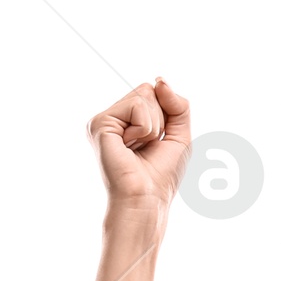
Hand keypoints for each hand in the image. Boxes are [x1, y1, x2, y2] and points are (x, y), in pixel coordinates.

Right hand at [87, 77, 191, 211]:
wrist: (145, 200)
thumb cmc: (161, 177)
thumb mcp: (180, 136)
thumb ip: (178, 105)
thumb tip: (159, 80)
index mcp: (127, 121)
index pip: (152, 92)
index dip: (166, 115)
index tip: (157, 141)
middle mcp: (113, 118)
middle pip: (148, 89)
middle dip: (160, 119)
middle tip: (147, 147)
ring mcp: (104, 120)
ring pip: (143, 95)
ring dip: (153, 125)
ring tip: (138, 149)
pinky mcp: (100, 123)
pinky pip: (136, 106)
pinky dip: (144, 128)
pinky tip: (130, 147)